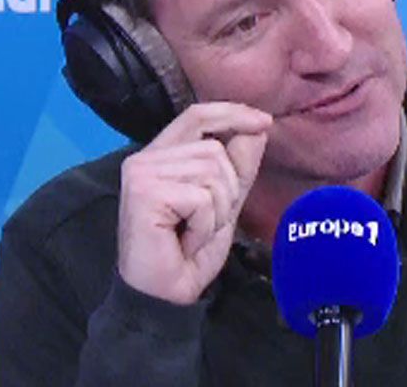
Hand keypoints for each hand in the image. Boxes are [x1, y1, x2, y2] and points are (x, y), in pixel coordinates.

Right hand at [116, 102, 271, 304]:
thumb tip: (258, 128)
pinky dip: (205, 225)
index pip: (198, 115)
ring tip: (195, 232)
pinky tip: (186, 241)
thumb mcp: (226, 202)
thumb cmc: (190, 250)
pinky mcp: (145, 193)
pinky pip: (202, 197)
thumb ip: (239, 166)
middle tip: (206, 222)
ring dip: (217, 210)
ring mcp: (142, 173)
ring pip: (212, 171)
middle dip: (227, 189)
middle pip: (214, 149)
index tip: (265, 122)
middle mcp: (145, 158)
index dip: (233, 113)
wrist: (166, 294)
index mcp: (162, 155)